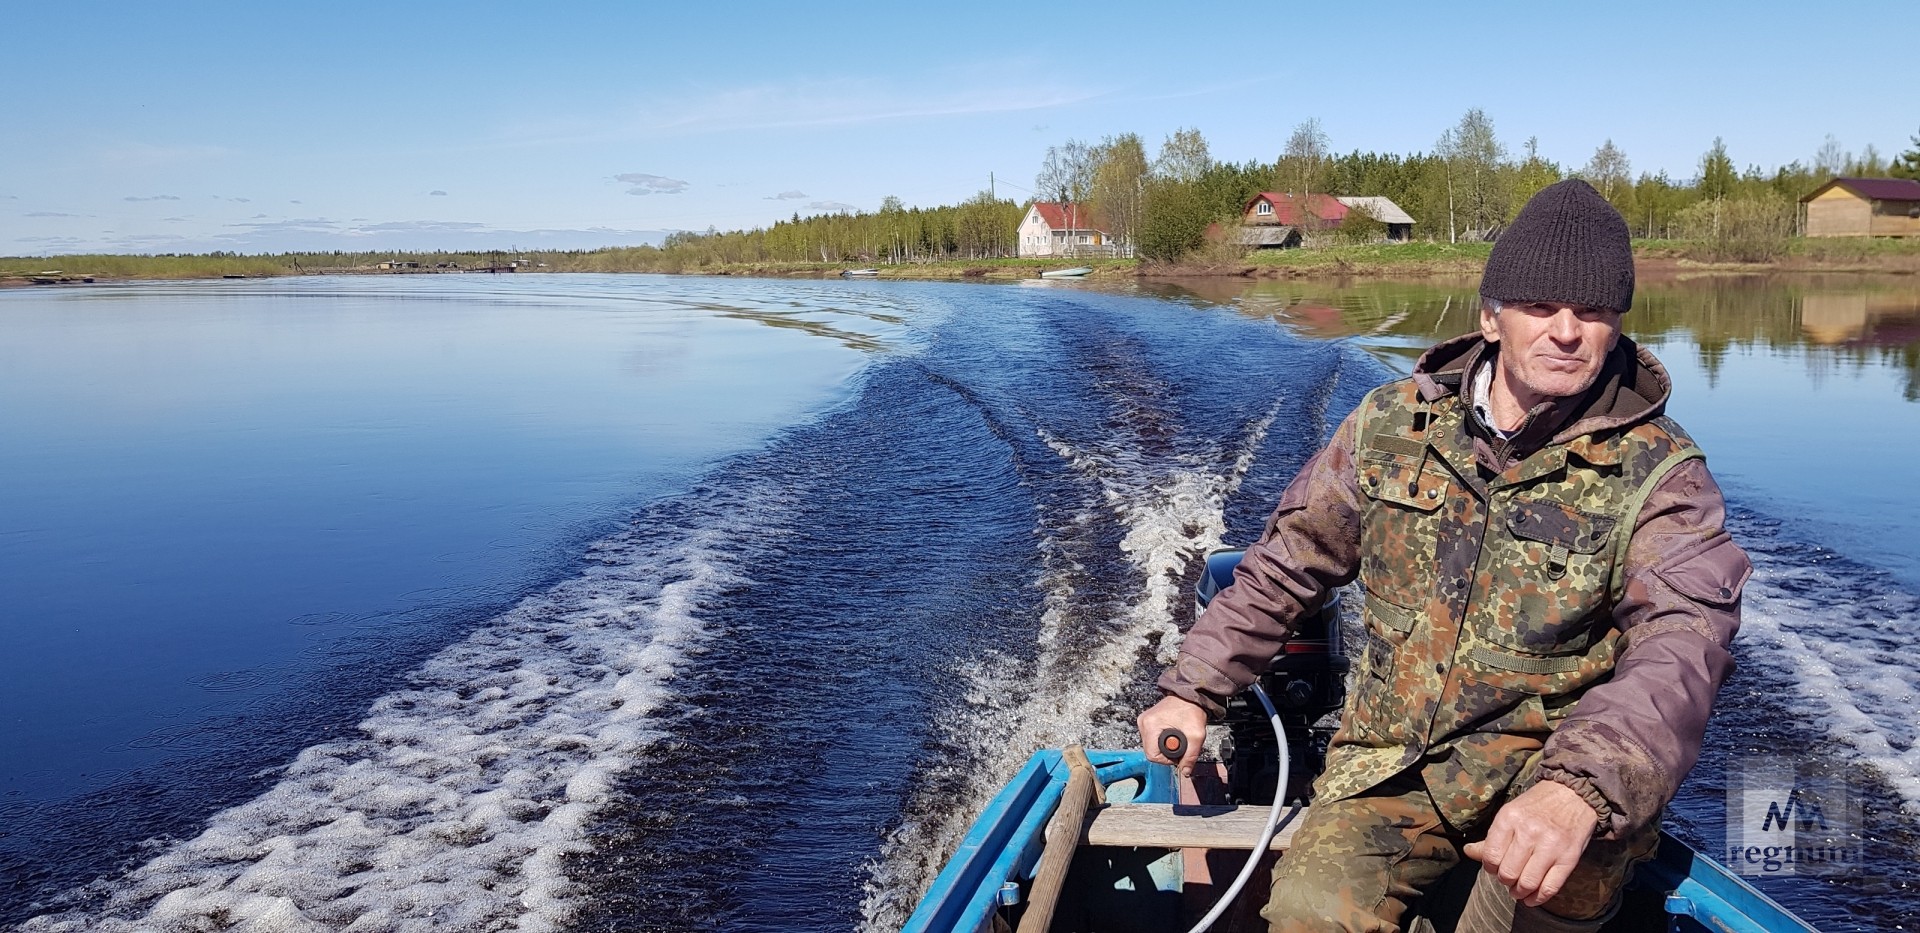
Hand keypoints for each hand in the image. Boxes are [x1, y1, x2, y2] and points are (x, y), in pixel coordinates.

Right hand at [1136, 695, 1206, 775]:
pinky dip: (1162, 740)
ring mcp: (1144, 721)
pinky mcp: (1147, 721)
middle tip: (1180, 744)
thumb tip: (1185, 771)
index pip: (1152, 755)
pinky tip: (1172, 734)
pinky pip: (1152, 739)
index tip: (1178, 753)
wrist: (1191, 695)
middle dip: (1166, 753)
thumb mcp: (1196, 735)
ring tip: (1177, 737)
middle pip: (1151, 751)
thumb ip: (1191, 756)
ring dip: (1164, 747)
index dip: (1167, 759)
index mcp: (1150, 725)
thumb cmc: (1191, 709)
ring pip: (1151, 746)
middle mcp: (1143, 722)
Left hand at [1461, 780, 1596, 907]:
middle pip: (1508, 873)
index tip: (1495, 868)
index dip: (1490, 868)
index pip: (1491, 856)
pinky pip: (1550, 887)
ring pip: (1527, 883)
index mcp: (1509, 818)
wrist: (1573, 795)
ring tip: (1518, 890)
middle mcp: (1529, 832)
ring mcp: (1550, 846)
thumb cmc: (1537, 806)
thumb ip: (1491, 836)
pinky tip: (1531, 898)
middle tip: (1508, 879)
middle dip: (1505, 881)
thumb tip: (1468, 852)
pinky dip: (1538, 898)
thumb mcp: (1510, 813)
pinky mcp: (1569, 858)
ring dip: (1519, 892)